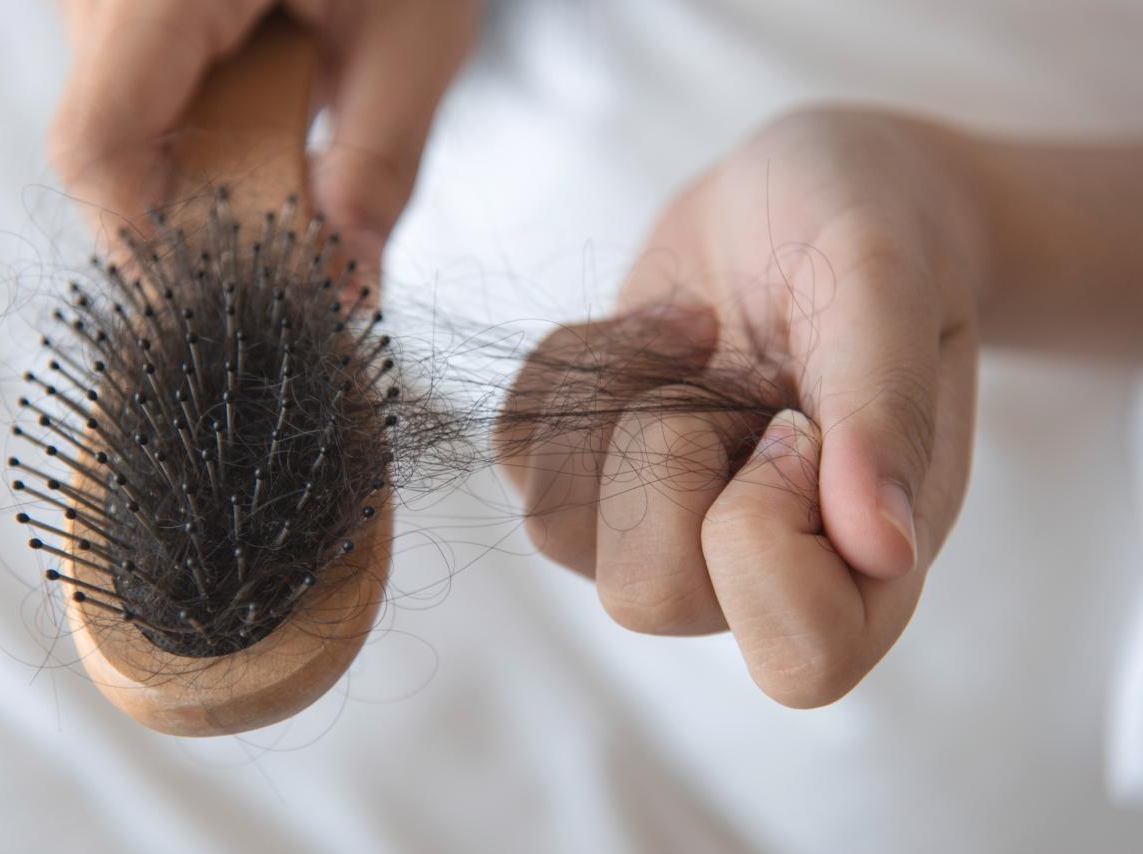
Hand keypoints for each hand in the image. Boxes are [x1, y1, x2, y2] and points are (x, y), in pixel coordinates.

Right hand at [50, 0, 477, 267]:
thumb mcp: (417, 36)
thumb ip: (381, 161)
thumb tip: (347, 286)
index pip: (99, 143)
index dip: (153, 240)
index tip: (236, 289)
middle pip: (105, 156)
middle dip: (197, 223)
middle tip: (292, 248)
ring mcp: (105, 8)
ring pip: (118, 140)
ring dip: (205, 186)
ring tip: (293, 175)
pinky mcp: (123, 24)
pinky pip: (137, 112)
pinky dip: (203, 152)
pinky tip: (267, 142)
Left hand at [499, 108, 987, 706]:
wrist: (805, 188)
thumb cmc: (875, 231)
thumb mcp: (888, 287)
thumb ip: (884, 412)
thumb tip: (881, 549)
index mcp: (865, 559)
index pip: (798, 662)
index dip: (763, 539)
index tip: (790, 421)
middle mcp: (755, 567)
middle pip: (643, 596)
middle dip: (666, 453)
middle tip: (735, 374)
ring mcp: (660, 524)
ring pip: (556, 530)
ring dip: (613, 401)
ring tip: (697, 334)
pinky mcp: (590, 467)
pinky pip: (516, 451)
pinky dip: (567, 368)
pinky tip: (650, 329)